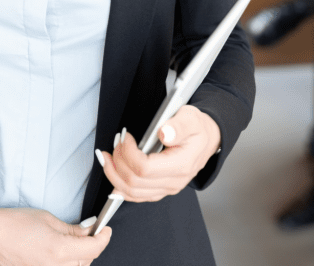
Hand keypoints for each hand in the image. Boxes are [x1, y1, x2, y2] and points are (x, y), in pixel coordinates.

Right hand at [0, 203, 110, 265]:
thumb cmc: (14, 223)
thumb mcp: (48, 219)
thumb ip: (72, 229)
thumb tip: (89, 230)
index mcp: (59, 251)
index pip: (93, 248)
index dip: (103, 237)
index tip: (106, 229)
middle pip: (87, 261)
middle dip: (91, 246)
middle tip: (88, 231)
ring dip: (79, 257)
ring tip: (71, 241)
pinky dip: (66, 263)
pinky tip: (59, 252)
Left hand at [97, 104, 220, 201]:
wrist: (207, 139)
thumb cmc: (197, 128)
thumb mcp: (190, 118)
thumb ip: (178, 125)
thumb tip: (164, 133)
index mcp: (181, 165)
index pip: (144, 168)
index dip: (128, 152)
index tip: (125, 136)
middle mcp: (174, 182)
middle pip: (133, 182)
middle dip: (117, 161)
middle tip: (115, 143)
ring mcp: (167, 188)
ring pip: (131, 192)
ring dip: (113, 174)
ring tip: (106, 157)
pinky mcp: (161, 189)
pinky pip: (136, 196)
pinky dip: (120, 186)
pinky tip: (113, 174)